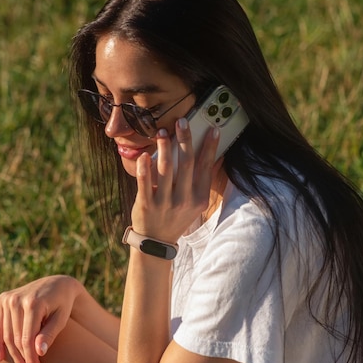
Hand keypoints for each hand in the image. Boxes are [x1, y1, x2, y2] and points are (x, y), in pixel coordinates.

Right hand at [0, 275, 81, 362]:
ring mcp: (8, 298)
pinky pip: (0, 326)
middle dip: (23, 359)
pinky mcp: (3, 299)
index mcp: (33, 303)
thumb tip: (39, 352)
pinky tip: (0, 358)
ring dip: (13, 355)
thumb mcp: (61, 318)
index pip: (27, 339)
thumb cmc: (63, 304)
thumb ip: (50, 334)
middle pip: (16, 339)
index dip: (31, 359)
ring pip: (7, 335)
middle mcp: (17, 299)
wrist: (58, 283)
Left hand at [131, 118, 219, 242]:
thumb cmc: (177, 216)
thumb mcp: (196, 203)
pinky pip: (144, 182)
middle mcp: (184, 200)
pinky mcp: (146, 205)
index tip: (212, 128)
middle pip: (186, 164)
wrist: (157, 241)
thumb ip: (204, 181)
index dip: (210, 147)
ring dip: (164, 147)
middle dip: (185, 139)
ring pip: (165, 169)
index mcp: (199, 198)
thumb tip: (218, 157)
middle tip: (182, 121)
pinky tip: (144, 155)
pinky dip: (144, 167)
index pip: (206, 167)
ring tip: (162, 132)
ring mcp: (165, 203)